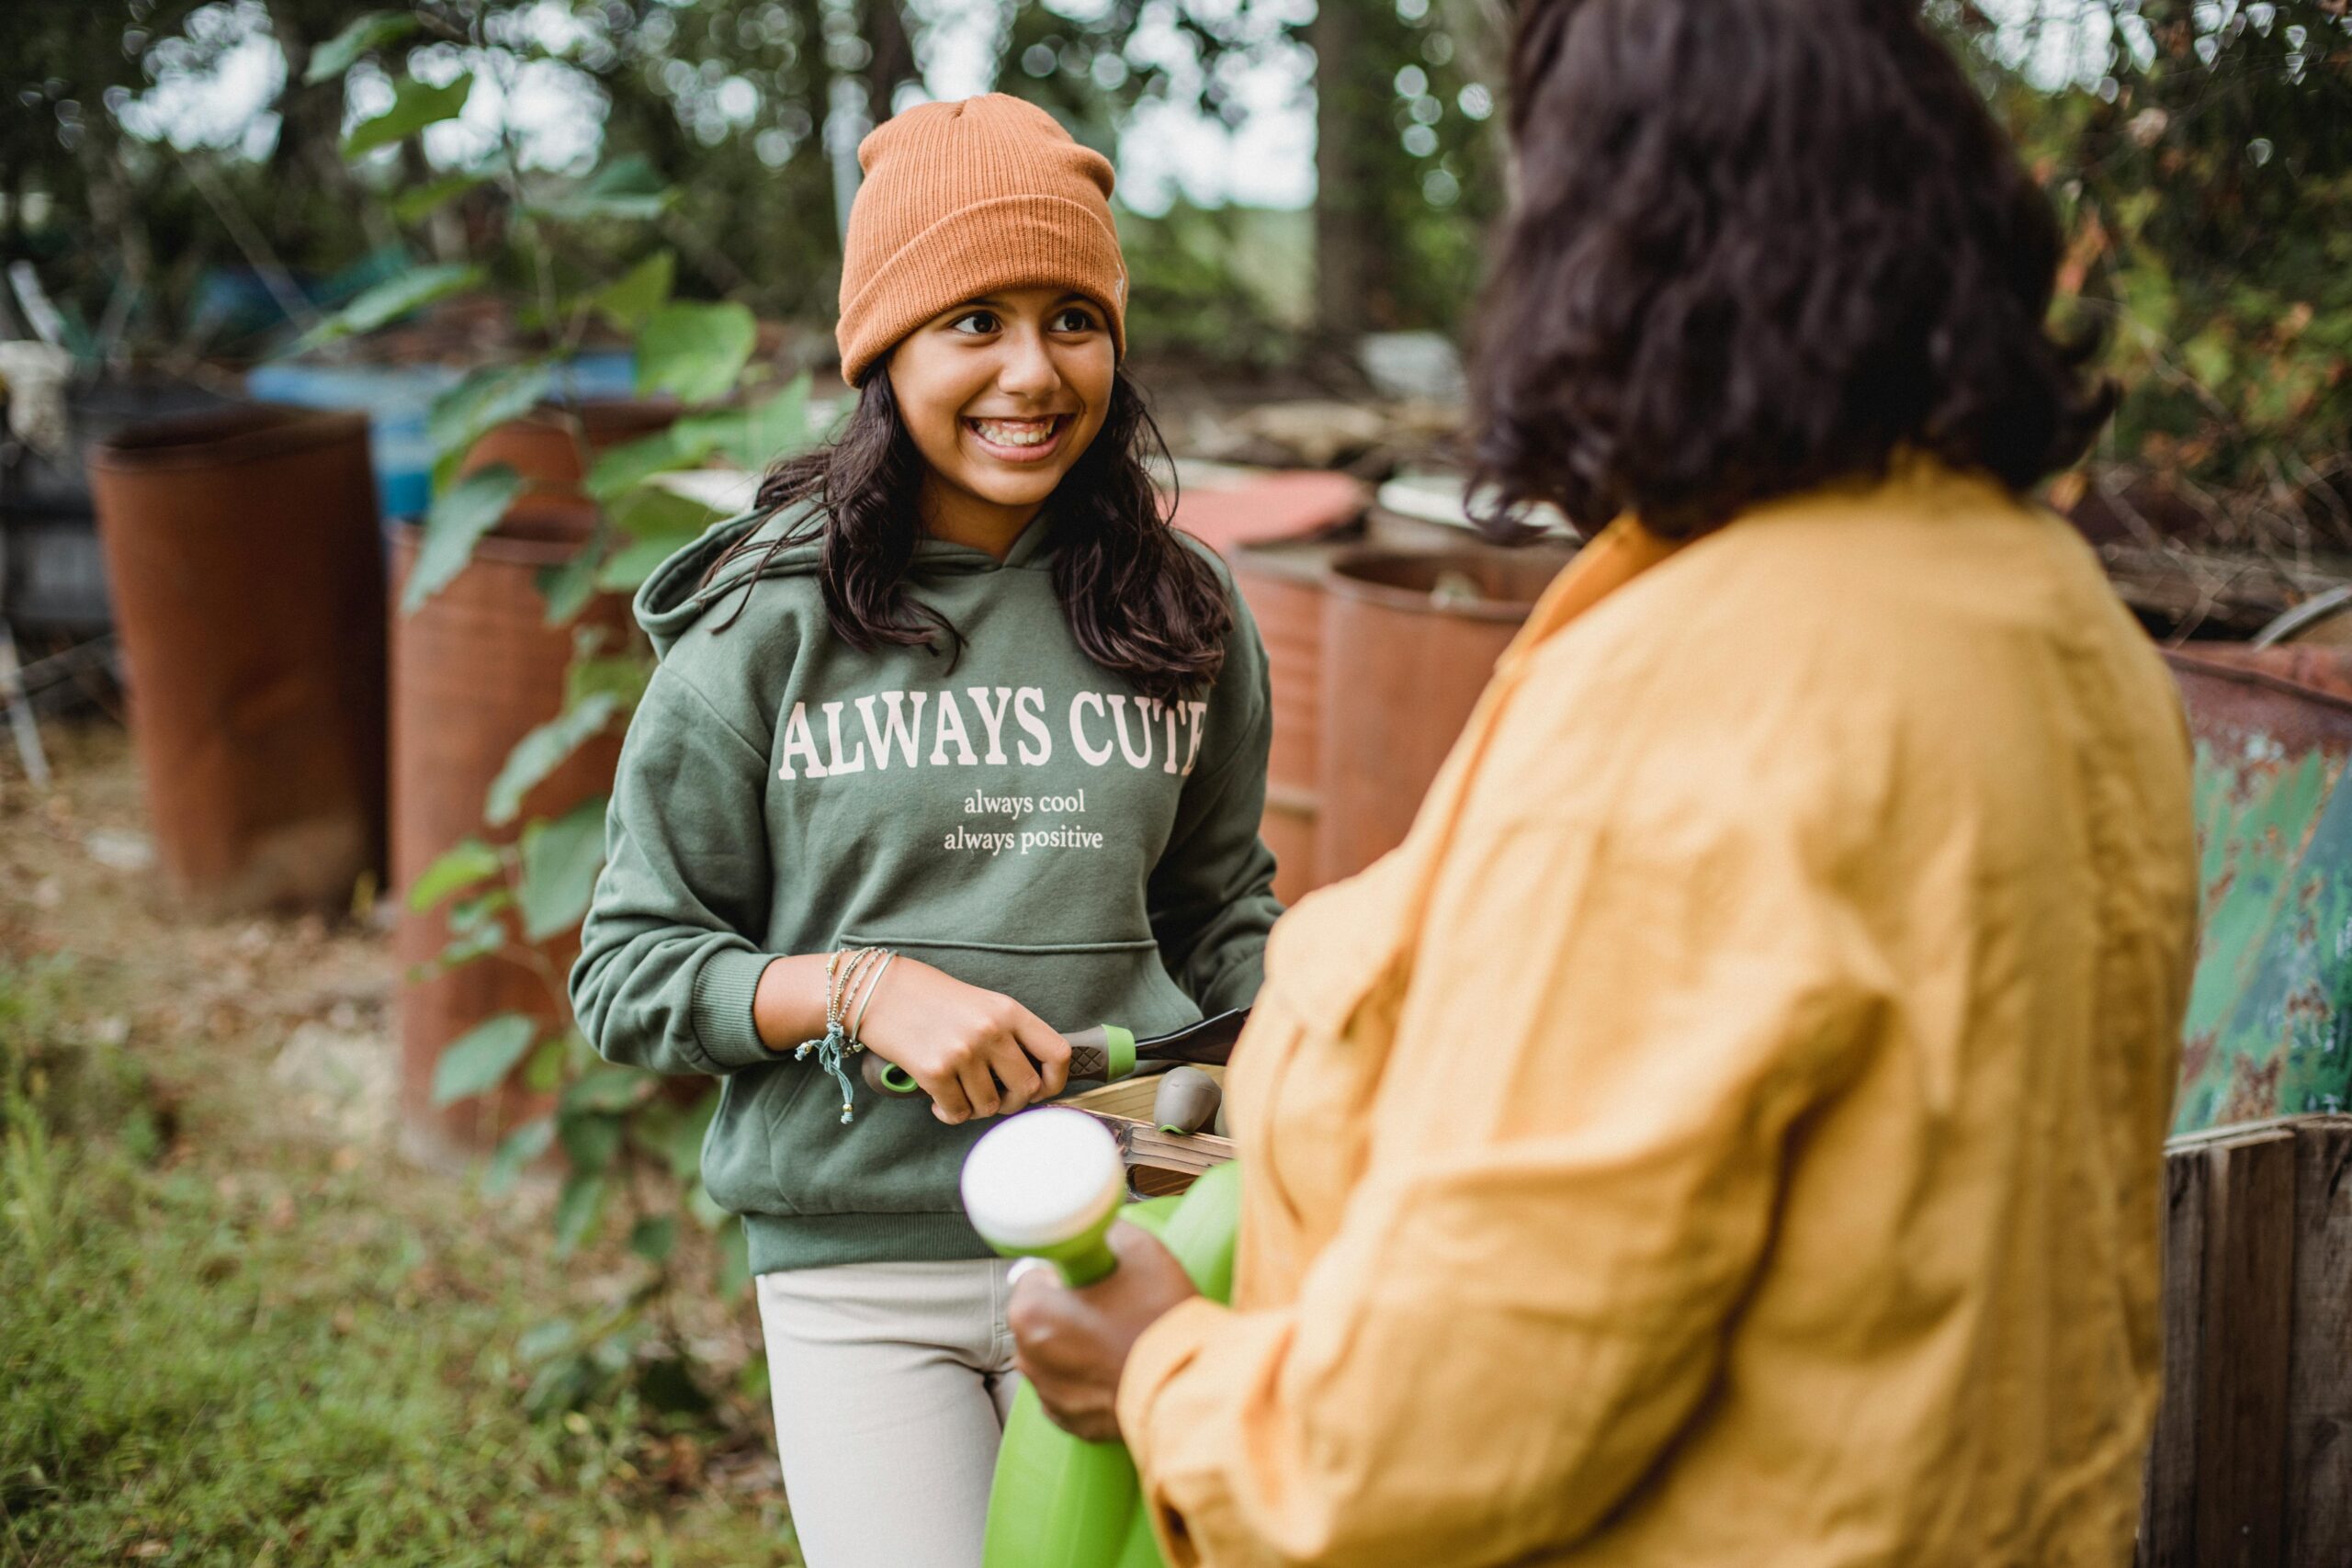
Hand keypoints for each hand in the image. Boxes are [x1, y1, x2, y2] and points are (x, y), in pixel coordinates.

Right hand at [852, 957, 1070, 1123]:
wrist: (878, 990)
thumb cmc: (931, 999)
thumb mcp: (982, 1004)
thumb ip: (1009, 1035)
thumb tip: (1033, 1081)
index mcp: (1008, 1011)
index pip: (1057, 1053)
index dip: (1055, 1080)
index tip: (1041, 1089)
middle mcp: (990, 1031)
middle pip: (1027, 1089)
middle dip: (1012, 1103)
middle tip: (993, 1097)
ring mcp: (963, 1051)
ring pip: (990, 1106)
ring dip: (976, 1108)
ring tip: (959, 1092)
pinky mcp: (934, 1070)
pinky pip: (958, 1113)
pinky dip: (949, 1113)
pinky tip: (939, 1100)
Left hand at [1008, 1221, 1199, 1441]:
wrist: (1188, 1389)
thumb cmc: (1160, 1321)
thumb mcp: (1141, 1251)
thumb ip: (1106, 1232)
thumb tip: (1098, 1230)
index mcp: (1031, 1312)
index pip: (1036, 1274)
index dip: (1068, 1271)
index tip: (1095, 1278)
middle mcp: (1027, 1356)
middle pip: (1042, 1315)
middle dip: (1070, 1308)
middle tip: (1114, 1306)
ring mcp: (1047, 1393)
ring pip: (1055, 1351)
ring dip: (1077, 1343)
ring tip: (1121, 1340)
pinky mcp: (1067, 1420)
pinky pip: (1069, 1385)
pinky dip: (1087, 1377)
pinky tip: (1119, 1369)